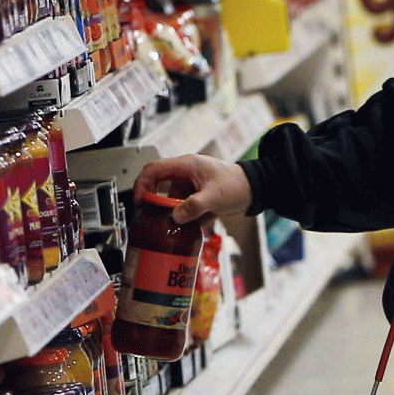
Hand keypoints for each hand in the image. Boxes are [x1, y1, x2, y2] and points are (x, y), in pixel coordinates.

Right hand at [134, 155, 252, 224]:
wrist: (254, 191)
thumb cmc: (237, 184)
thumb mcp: (214, 196)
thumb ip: (194, 206)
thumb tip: (175, 217)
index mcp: (186, 166)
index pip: (154, 169)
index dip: (142, 184)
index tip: (139, 201)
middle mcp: (185, 174)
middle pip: (158, 184)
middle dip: (151, 201)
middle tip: (149, 217)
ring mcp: (190, 186)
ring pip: (169, 198)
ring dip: (166, 211)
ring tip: (166, 226)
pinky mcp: (195, 197)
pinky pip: (180, 207)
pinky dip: (179, 217)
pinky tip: (182, 228)